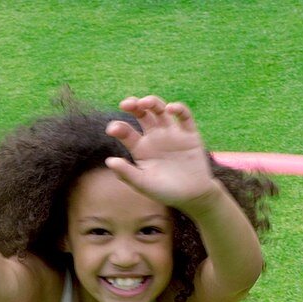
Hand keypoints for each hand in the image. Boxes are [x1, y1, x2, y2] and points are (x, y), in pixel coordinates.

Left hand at [105, 96, 215, 210]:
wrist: (193, 197)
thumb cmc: (166, 192)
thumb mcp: (144, 184)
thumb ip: (127, 173)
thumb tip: (109, 161)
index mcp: (141, 148)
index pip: (126, 132)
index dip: (118, 127)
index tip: (112, 129)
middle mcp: (155, 137)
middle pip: (142, 114)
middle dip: (134, 106)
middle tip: (126, 105)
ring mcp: (172, 134)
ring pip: (160, 110)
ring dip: (152, 102)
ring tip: (145, 103)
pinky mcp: (189, 134)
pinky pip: (184, 116)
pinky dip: (178, 109)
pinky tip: (170, 109)